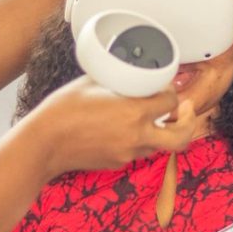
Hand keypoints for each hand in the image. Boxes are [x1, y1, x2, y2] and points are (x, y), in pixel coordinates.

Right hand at [26, 76, 195, 177]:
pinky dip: (140, 140)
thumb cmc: (62, 110)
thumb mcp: (93, 82)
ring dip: (162, 131)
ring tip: (156, 118)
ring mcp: (128, 152)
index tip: (165, 88)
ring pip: (160, 145)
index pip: (170, 102)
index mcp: (134, 112)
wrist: (44, 143)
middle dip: (189, 123)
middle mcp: (136, 135)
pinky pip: (138, 151)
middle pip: (181, 137)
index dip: (171, 94)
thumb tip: (127, 69)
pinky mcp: (118, 162)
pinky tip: (127, 128)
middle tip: (185, 110)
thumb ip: (117, 77)